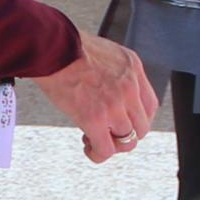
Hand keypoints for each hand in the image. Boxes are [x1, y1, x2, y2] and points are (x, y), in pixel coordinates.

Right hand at [30, 33, 156, 164]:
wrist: (50, 46)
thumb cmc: (65, 46)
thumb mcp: (103, 52)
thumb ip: (113, 72)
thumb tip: (105, 89)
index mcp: (132, 68)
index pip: (149, 105)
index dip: (137, 119)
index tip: (124, 122)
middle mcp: (129, 87)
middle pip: (141, 126)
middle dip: (124, 134)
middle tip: (107, 133)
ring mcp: (115, 104)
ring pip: (127, 141)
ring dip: (111, 145)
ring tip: (94, 140)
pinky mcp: (95, 118)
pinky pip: (106, 149)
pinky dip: (98, 154)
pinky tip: (88, 148)